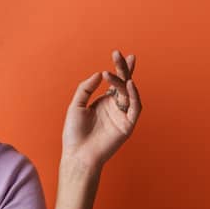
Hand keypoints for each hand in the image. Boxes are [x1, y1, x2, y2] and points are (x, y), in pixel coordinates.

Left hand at [62, 49, 141, 171]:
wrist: (77, 154)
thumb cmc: (74, 133)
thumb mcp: (76, 105)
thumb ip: (86, 88)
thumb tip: (98, 74)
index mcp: (104, 102)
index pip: (115, 82)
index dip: (119, 68)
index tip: (120, 54)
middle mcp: (115, 107)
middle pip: (124, 84)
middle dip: (124, 69)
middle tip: (122, 55)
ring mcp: (122, 116)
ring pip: (129, 94)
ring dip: (125, 81)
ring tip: (116, 72)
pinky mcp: (127, 125)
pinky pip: (135, 108)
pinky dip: (134, 95)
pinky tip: (128, 84)